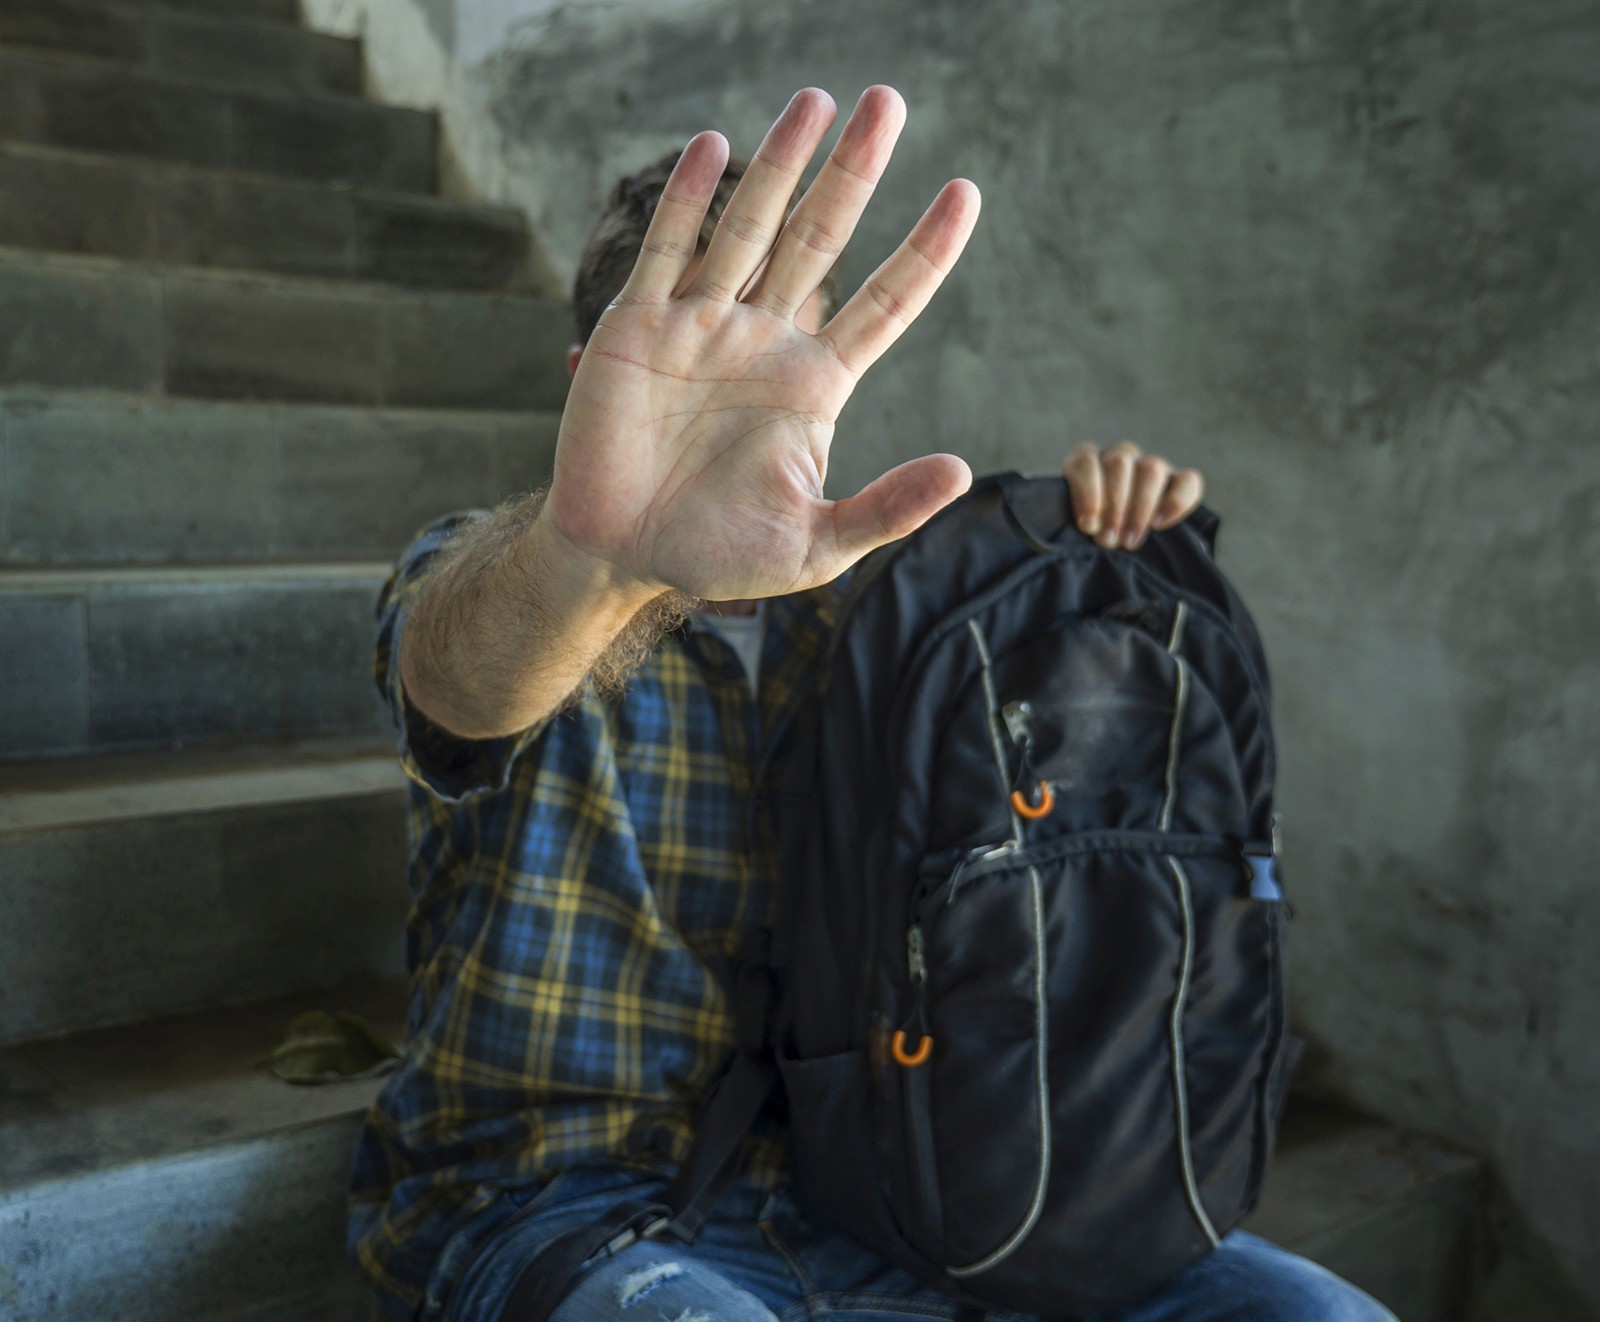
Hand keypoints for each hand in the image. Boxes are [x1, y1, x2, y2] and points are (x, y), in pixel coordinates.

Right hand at [545, 86, 981, 603]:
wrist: (621, 555)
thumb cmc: (718, 554)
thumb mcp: (815, 547)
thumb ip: (885, 510)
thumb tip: (964, 472)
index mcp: (815, 384)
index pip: (886, 302)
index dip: (925, 250)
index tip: (964, 192)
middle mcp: (766, 340)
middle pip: (822, 238)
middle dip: (854, 172)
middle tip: (888, 100)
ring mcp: (704, 325)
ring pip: (751, 228)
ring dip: (781, 164)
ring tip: (815, 100)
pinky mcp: (640, 327)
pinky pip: (670, 250)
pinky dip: (688, 199)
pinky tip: (713, 145)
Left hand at [1062, 442, 1204, 550]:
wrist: (1115, 547)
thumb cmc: (1090, 536)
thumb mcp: (1075, 526)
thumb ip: (1080, 519)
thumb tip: (1089, 524)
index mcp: (1086, 462)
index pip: (1085, 461)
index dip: (1087, 491)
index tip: (1087, 525)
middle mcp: (1119, 458)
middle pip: (1119, 463)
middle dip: (1114, 506)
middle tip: (1109, 540)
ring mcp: (1149, 467)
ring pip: (1151, 469)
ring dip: (1140, 508)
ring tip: (1129, 541)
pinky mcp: (1177, 482)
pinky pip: (1188, 480)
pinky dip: (1177, 502)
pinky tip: (1160, 524)